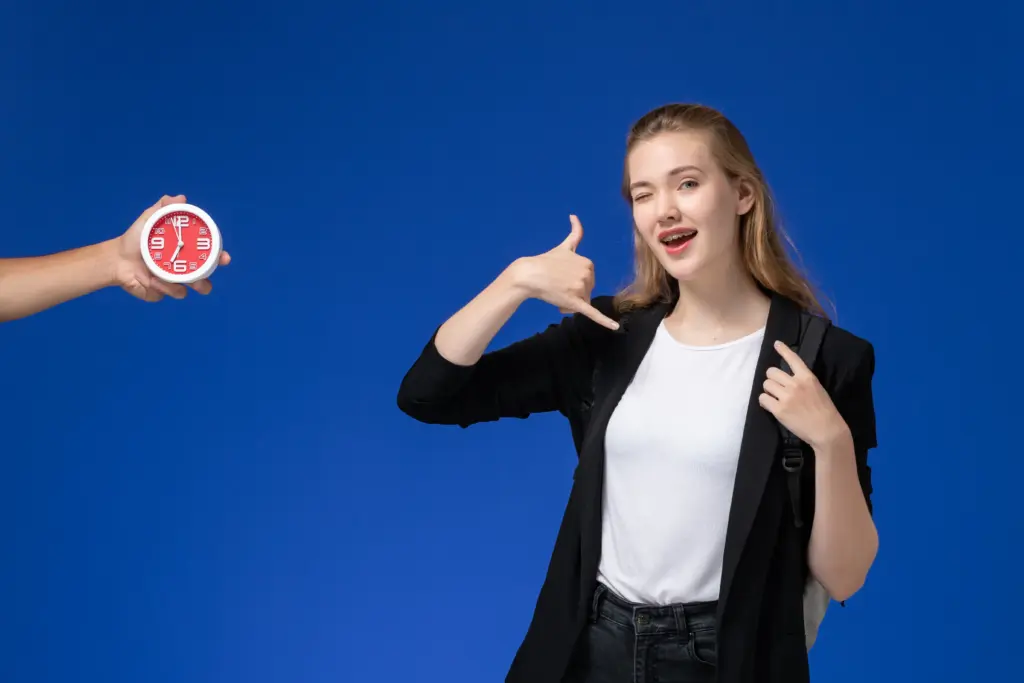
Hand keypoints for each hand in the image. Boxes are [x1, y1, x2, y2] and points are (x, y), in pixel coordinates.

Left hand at [112, 194, 231, 301]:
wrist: (116, 259)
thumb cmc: (135, 239)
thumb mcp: (149, 219)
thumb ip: (163, 207)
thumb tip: (181, 198)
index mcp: (185, 253)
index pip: (208, 256)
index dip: (219, 257)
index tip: (224, 257)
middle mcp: (183, 269)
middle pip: (204, 279)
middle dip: (205, 282)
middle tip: (200, 279)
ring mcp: (173, 283)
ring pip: (187, 290)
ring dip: (181, 287)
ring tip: (171, 281)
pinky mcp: (162, 293)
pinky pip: (168, 293)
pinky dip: (162, 287)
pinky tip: (150, 280)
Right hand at [511, 215, 617, 329]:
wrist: (529, 274)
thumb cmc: (545, 261)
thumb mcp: (564, 246)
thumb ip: (575, 233)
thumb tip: (574, 215)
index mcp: (589, 263)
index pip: (588, 281)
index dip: (574, 283)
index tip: (561, 278)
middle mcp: (588, 275)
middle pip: (586, 292)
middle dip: (573, 294)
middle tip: (556, 286)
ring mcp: (581, 289)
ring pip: (582, 303)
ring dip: (570, 304)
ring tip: (556, 294)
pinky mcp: (576, 303)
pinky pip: (593, 314)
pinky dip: (605, 322)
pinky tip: (615, 328)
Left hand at [759, 340, 848, 449]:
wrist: (826, 430)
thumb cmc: (824, 411)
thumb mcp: (818, 389)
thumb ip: (803, 381)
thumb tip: (787, 379)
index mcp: (807, 377)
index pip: (793, 359)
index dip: (783, 350)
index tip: (776, 343)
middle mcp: (795, 384)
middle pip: (771, 372)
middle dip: (772, 379)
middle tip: (777, 387)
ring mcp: (786, 397)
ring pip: (766, 384)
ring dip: (768, 390)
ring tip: (776, 398)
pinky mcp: (779, 410)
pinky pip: (762, 399)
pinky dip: (765, 402)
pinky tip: (771, 405)